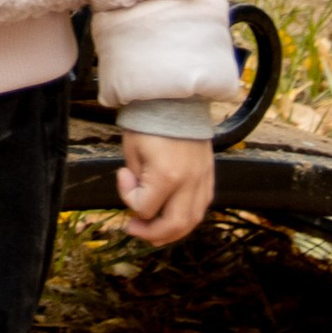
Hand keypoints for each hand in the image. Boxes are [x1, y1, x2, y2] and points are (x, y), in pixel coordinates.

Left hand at [116, 131, 213, 247]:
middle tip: (134, 229)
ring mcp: (202, 181)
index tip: (122, 175)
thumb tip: (139, 198)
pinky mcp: (209, 176)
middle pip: (174, 225)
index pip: (144, 208)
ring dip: (172, 232)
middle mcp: (189, 183)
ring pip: (192, 221)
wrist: (175, 99)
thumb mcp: (132, 150)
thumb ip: (135, 180)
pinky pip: (202, 206)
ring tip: (154, 232)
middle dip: (150, 233)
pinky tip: (174, 215)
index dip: (127, 198)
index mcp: (166, 176)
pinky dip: (187, 217)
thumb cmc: (149, 122)